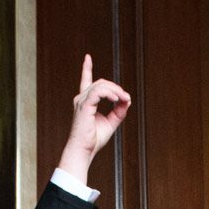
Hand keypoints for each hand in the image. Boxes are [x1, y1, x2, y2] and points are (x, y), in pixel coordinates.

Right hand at [55, 54, 131, 181]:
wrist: (84, 151)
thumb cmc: (93, 140)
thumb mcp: (111, 122)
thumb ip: (119, 111)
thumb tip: (127, 100)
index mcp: (86, 102)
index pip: (86, 81)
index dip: (86, 68)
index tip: (87, 57)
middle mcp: (81, 99)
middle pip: (101, 83)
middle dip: (116, 87)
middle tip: (126, 98)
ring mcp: (81, 101)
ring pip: (101, 85)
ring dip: (116, 90)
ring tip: (123, 99)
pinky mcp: (84, 106)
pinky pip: (98, 92)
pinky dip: (110, 93)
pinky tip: (117, 100)